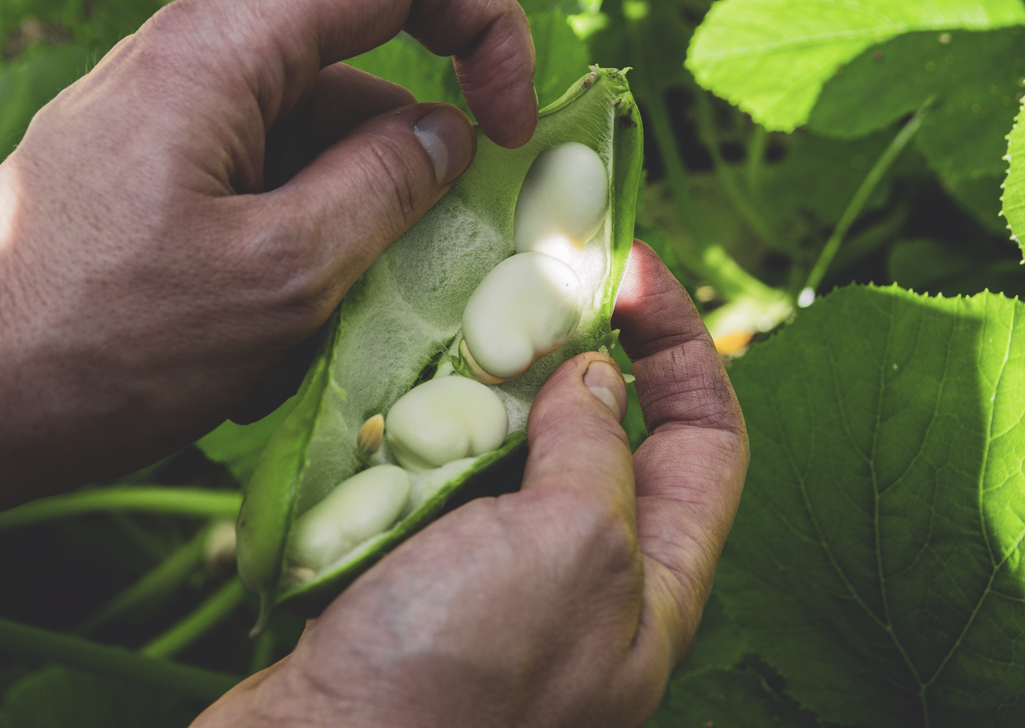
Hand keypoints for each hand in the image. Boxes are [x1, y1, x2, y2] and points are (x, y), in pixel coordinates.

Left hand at [0, 0, 537, 520]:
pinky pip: (277, 190)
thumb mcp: (281, 272)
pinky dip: (306, 255)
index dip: (483, 31)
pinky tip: (280, 343)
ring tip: (326, 332)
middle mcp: (206, 61)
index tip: (510, 126)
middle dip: (417, 164)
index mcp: (229, 45)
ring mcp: (187, 123)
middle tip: (441, 253)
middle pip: (364, 70)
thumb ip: (385, 188)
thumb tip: (450, 137)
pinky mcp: (172, 178)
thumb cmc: (104, 336)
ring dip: (356, 232)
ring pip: (325, 146)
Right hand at [191, 242, 748, 727]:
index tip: (630, 265)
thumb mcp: (566, 549)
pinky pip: (437, 482)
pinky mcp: (420, 577)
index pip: (707, 438)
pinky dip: (422, 432)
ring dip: (486, 390)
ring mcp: (497, 579)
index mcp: (652, 584)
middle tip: (526, 280)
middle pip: (609, 436)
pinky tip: (390, 403)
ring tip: (451, 332)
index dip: (682, 343)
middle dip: (577, 353)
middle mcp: (585, 580)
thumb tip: (593, 375)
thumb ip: (593, 453)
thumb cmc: (458, 676)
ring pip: (512, 452)